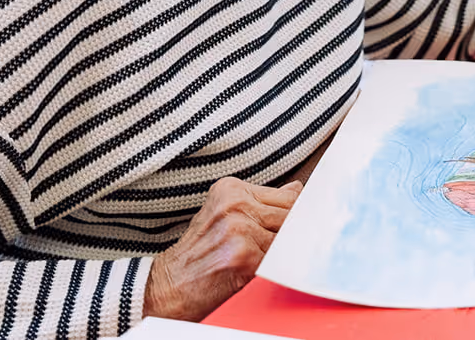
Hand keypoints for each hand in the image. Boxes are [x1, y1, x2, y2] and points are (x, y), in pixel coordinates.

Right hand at [142, 176, 301, 321]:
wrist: (169, 286)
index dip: (298, 214)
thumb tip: (298, 189)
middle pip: (291, 214)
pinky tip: (263, 270)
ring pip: (287, 236)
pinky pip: (278, 258)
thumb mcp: (225, 215)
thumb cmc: (199, 253)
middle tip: (286, 246)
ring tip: (265, 259)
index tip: (304, 225)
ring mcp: (239, 229)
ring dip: (284, 251)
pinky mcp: (243, 255)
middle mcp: (234, 204)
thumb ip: (262, 202)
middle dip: (294, 232)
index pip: (286, 196)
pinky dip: (277, 266)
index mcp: (231, 189)